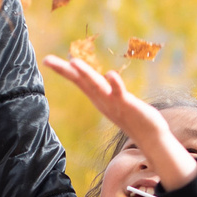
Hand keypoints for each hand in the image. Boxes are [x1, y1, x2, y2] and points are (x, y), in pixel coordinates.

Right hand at [41, 55, 196, 187]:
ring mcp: (113, 102)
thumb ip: (107, 91)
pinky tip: (110, 74)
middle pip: (80, 82)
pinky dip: (115, 83)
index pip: (77, 80)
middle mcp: (101, 100)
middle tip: (47, 60)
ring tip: (74, 62)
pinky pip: (119, 92)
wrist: (150, 136)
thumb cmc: (133, 117)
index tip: (46, 59)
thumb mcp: (115, 101)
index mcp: (97, 97)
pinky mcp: (127, 104)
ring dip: (85, 74)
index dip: (63, 70)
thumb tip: (102, 78)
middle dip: (64, 70)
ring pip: (96, 86)